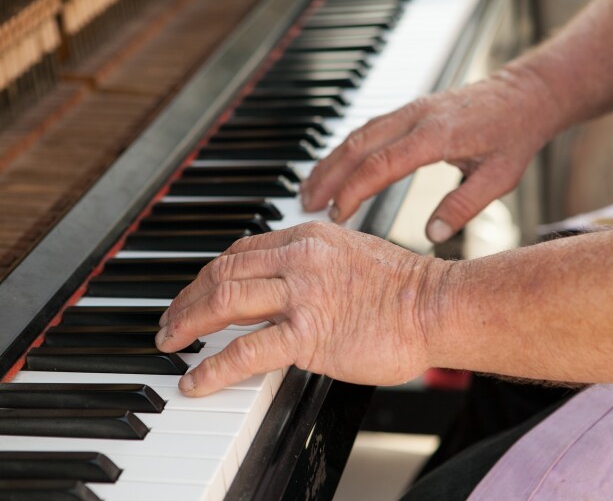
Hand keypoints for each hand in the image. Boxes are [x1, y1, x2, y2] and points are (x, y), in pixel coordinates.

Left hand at [155, 222, 448, 395]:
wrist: (436, 305)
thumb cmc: (402, 287)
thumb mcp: (350, 254)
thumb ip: (312, 262)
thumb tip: (282, 281)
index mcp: (308, 237)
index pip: (241, 250)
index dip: (209, 272)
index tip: (195, 291)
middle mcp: (299, 258)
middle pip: (222, 271)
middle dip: (187, 297)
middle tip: (170, 320)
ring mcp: (302, 294)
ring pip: (224, 301)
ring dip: (188, 323)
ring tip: (170, 342)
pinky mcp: (309, 333)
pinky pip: (246, 350)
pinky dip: (214, 367)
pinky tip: (197, 381)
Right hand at [301, 70, 558, 242]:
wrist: (525, 93)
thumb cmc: (515, 133)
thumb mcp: (500, 176)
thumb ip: (465, 205)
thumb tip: (434, 233)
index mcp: (435, 135)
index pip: (381, 164)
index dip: (354, 190)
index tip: (337, 214)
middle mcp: (415, 118)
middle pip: (357, 146)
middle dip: (328, 176)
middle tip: (305, 205)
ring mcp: (410, 111)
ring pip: (357, 135)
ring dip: (330, 162)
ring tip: (309, 189)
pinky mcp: (409, 111)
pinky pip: (368, 130)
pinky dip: (345, 150)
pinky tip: (335, 167)